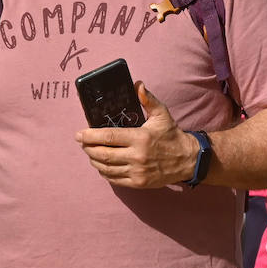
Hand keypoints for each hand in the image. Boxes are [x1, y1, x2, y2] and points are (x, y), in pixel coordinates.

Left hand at [75, 81, 196, 187]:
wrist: (187, 160)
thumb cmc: (171, 135)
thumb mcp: (162, 114)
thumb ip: (148, 99)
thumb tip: (137, 84)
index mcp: (140, 138)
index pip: (108, 137)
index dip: (90, 136)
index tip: (79, 134)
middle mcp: (137, 156)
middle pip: (103, 154)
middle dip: (87, 148)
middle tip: (82, 143)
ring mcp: (137, 171)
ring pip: (106, 168)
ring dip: (93, 160)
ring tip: (89, 152)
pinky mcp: (138, 183)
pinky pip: (114, 179)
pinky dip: (104, 172)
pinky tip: (101, 165)